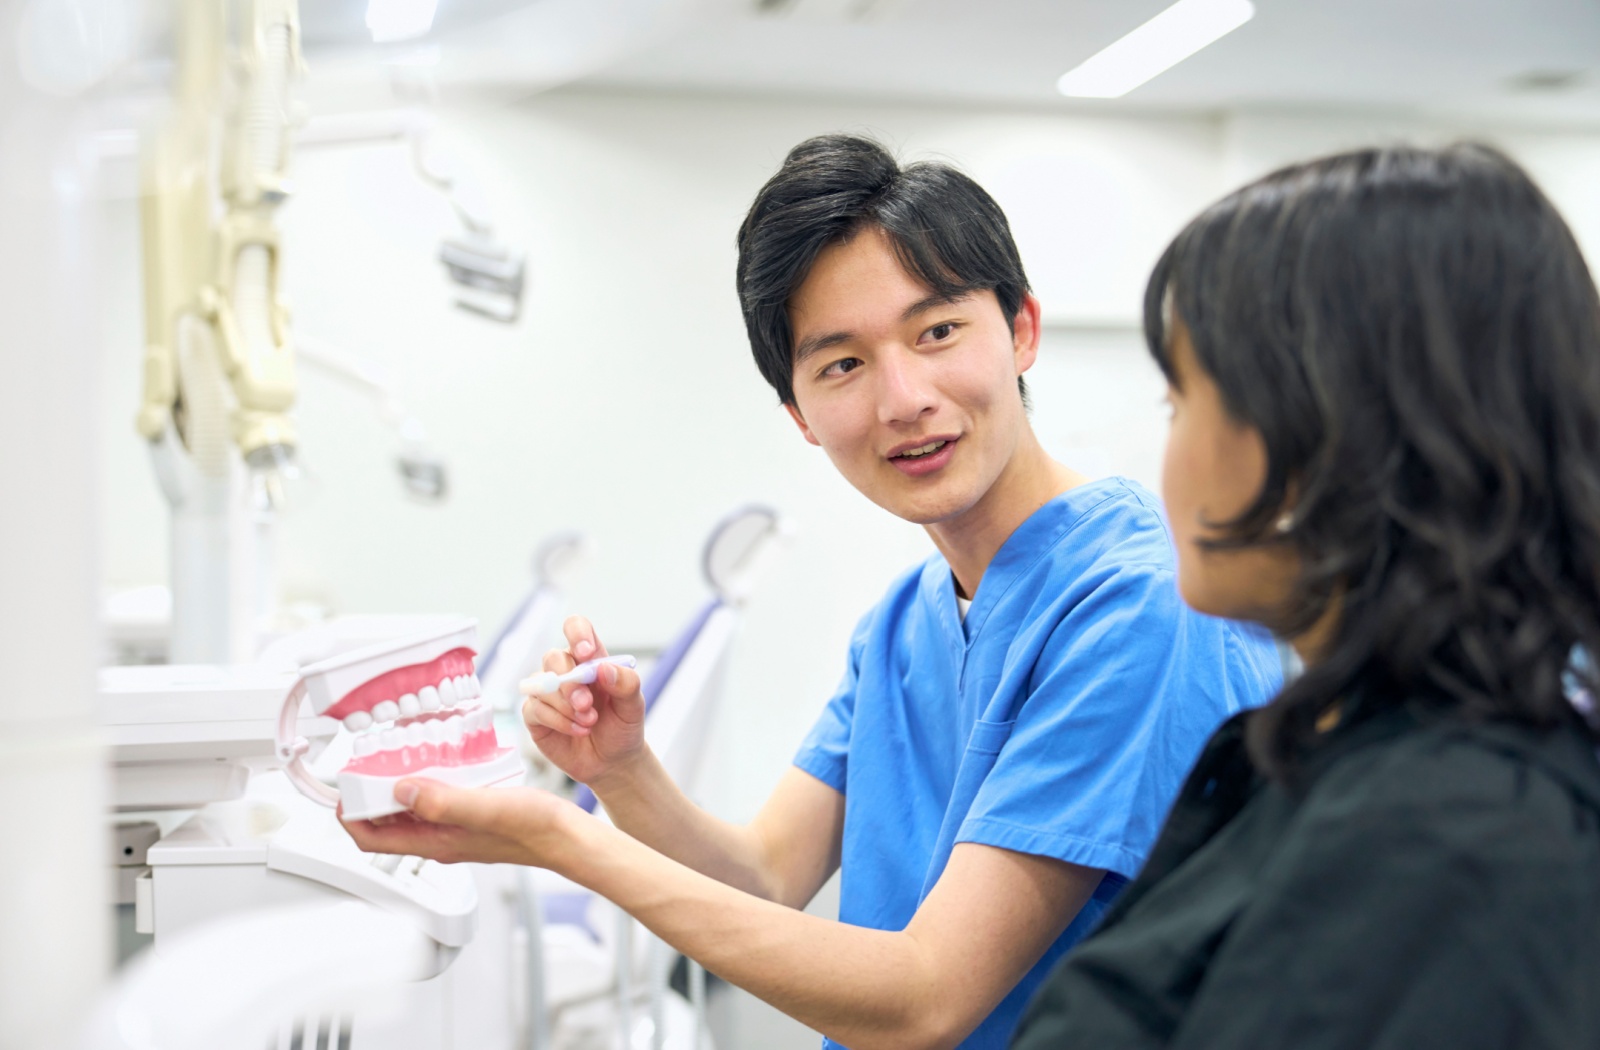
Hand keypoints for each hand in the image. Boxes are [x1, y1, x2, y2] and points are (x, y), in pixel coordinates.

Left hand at [339, 779, 575, 866]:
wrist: (568, 837)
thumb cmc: (534, 829)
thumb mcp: (484, 808)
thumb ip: (441, 801)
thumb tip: (400, 790)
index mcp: (436, 842)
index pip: (372, 839)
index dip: (351, 816)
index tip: (347, 787)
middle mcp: (440, 840)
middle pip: (387, 824)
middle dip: (371, 796)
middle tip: (369, 765)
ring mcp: (456, 830)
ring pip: (412, 811)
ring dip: (399, 787)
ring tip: (400, 758)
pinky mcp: (471, 819)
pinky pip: (437, 802)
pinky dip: (429, 783)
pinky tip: (443, 763)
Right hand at [520, 616, 647, 787]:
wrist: (613, 762)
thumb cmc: (623, 727)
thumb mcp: (634, 706)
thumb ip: (626, 683)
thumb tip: (603, 668)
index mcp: (590, 658)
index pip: (575, 628)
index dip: (577, 633)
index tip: (586, 654)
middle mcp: (566, 670)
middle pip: (553, 657)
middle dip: (571, 683)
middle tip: (587, 705)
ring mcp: (548, 691)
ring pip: (542, 684)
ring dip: (566, 706)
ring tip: (589, 723)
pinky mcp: (535, 714)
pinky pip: (535, 709)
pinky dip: (559, 721)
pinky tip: (578, 731)